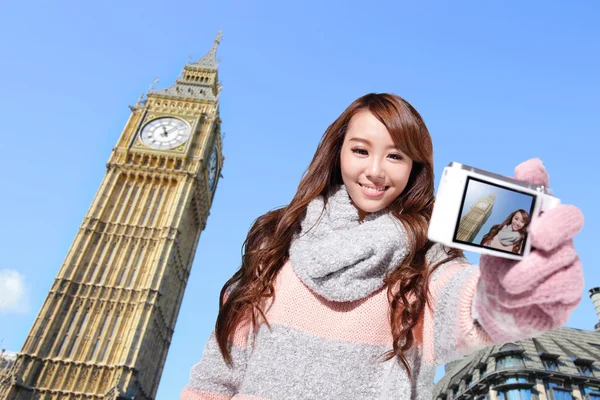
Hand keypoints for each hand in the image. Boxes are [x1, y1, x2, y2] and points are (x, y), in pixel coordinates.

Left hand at [475, 158, 583, 342]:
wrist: (496, 309)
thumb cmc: (495, 270)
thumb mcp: (485, 248)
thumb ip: (483, 226)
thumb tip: (468, 204)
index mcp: (533, 219)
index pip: (539, 189)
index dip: (536, 176)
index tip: (525, 169)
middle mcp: (556, 234)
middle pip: (569, 217)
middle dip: (554, 225)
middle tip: (536, 238)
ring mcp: (568, 260)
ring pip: (560, 258)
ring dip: (527, 273)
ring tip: (507, 283)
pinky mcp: (571, 288)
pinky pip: (561, 286)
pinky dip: (533, 293)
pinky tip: (517, 297)